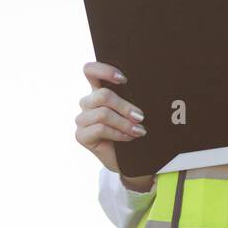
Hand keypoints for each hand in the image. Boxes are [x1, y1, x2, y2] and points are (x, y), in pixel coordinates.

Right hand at [76, 61, 154, 188]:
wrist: (131, 157)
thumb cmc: (135, 128)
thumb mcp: (134, 109)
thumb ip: (132, 95)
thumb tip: (146, 83)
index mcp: (99, 90)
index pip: (90, 70)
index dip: (104, 70)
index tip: (124, 79)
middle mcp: (88, 103)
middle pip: (102, 95)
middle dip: (125, 106)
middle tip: (141, 117)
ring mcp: (82, 119)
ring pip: (103, 114)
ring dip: (124, 123)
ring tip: (139, 131)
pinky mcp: (81, 136)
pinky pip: (99, 129)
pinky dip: (118, 133)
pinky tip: (128, 138)